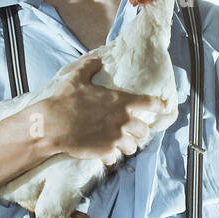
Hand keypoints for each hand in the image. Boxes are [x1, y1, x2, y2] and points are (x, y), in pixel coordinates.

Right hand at [42, 53, 167, 164]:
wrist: (52, 125)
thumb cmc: (64, 100)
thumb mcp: (77, 78)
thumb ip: (90, 67)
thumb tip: (97, 59)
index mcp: (120, 101)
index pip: (150, 103)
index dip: (161, 105)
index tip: (166, 107)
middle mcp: (122, 120)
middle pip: (145, 131)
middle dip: (140, 132)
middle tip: (134, 132)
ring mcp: (116, 138)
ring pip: (133, 146)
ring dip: (129, 146)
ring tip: (121, 145)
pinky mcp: (106, 152)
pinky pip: (116, 158)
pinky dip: (112, 157)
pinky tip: (105, 154)